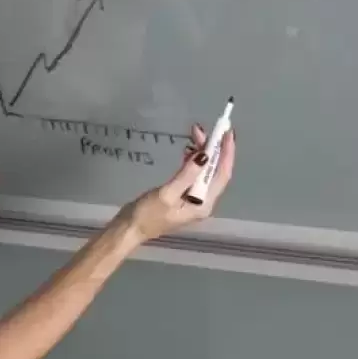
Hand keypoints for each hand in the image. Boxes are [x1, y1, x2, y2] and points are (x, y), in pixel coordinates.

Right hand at [119, 123, 234, 243]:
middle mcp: (204, 202)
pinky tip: (188, 151)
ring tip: (194, 134)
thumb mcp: (167, 194)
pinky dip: (194, 161)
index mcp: (204, 204)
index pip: (222, 175)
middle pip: (214, 171)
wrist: (129, 229)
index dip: (227, 153)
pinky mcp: (184, 196)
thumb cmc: (147, 214)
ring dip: (203, 153)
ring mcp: (194, 199)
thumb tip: (205, 155)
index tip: (227, 132)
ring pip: (205, 171)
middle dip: (212, 149)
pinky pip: (195, 175)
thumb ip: (187, 175)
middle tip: (201, 128)